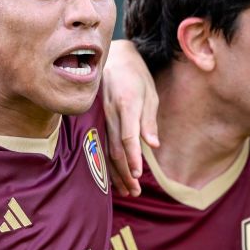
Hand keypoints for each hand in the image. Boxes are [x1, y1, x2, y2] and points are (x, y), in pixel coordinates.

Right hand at [102, 40, 158, 196]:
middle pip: (115, 148)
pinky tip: (112, 177)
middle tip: (135, 192)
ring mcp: (100, 116)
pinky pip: (101, 145)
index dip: (132, 157)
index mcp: (126, 103)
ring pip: (106, 150)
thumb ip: (149, 120)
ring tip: (126, 191)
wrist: (113, 58)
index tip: (137, 174)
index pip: (128, 135)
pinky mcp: (96, 119)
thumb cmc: (136, 76)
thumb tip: (152, 145)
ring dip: (115, 173)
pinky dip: (107, 163)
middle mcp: (110, 112)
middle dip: (124, 173)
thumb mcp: (149, 94)